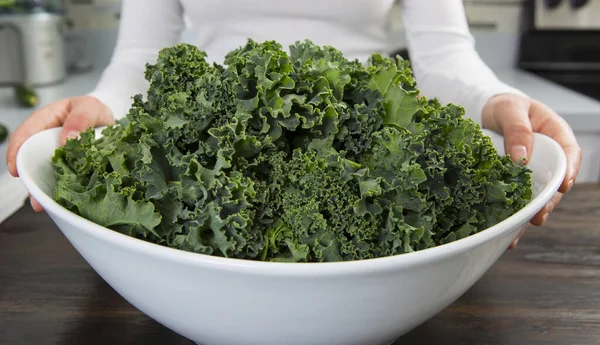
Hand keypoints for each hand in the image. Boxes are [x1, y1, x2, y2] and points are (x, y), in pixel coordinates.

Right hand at [6, 96, 114, 211]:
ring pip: (44, 174)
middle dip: (30, 179)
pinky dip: (61, 191)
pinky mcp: (69, 167)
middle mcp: (46, 141)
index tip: (16, 170)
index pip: (24, 135)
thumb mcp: (89, 107)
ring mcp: (56, 156)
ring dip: (44, 189)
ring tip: (45, 205)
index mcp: (45, 121)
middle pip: (31, 160)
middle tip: (34, 197)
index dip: (16, 152)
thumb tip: (68, 138)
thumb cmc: (94, 110)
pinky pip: (62, 180)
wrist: (110, 121)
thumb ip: (80, 119)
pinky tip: (63, 202)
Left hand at [482, 94, 581, 247]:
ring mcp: (532, 172)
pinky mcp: (514, 182)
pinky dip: (512, 215)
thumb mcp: (509, 110)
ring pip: (536, 195)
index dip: (569, 172)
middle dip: (548, 201)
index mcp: (554, 134)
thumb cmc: (502, 106)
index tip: (563, 186)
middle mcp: (547, 157)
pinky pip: (516, 199)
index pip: (570, 154)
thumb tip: (521, 158)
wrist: (482, 111)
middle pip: (554, 182)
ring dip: (529, 214)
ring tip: (520, 229)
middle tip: (538, 215)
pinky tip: (506, 232)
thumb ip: (517, 130)